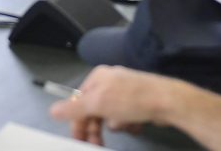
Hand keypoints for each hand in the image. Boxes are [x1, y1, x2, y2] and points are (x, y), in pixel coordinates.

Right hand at [49, 66, 179, 144]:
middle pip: (94, 110)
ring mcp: (126, 91)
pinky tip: (135, 124)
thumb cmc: (132, 99)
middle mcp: (111, 81)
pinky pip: (125, 118)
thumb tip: (52, 110)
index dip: (77, 122)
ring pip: (110, 116)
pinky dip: (128, 124)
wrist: (168, 102)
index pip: (79, 101)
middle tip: (97, 144)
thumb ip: (74, 108)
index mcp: (98, 77)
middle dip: (96, 128)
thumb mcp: (98, 104)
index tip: (78, 140)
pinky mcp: (138, 102)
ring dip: (115, 125)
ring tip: (125, 127)